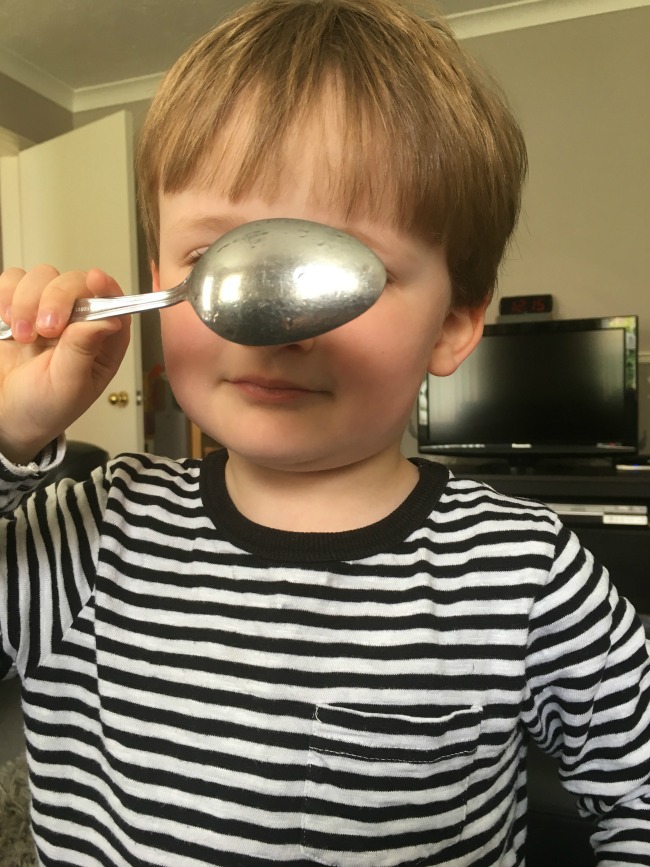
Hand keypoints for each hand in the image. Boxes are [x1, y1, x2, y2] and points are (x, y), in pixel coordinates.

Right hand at [0, 265, 130, 463]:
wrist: (4, 417)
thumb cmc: (43, 408)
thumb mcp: (68, 385)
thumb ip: (84, 350)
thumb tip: (110, 321)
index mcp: (101, 344)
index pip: (114, 303)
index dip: (108, 287)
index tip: (95, 280)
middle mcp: (76, 323)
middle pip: (77, 283)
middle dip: (58, 298)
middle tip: (45, 330)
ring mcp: (45, 312)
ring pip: (44, 276)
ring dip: (29, 300)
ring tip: (21, 336)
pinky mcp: (16, 307)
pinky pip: (13, 280)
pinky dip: (7, 294)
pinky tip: (7, 321)